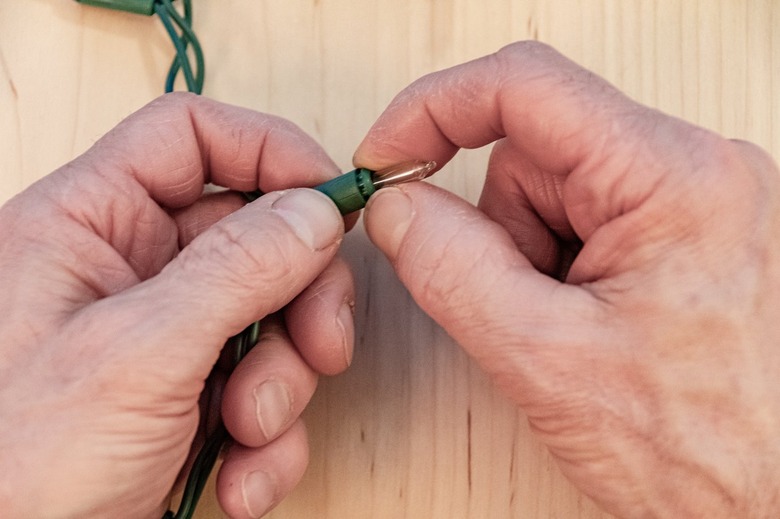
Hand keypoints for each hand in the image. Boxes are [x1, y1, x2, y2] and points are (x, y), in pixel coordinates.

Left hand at [0, 94, 354, 518]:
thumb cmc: (15, 469)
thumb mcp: (136, 354)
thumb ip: (235, 270)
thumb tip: (314, 211)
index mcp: (91, 225)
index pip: (192, 138)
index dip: (270, 151)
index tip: (332, 200)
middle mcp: (134, 272)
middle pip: (257, 234)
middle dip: (301, 297)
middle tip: (321, 344)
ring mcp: (168, 337)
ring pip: (273, 319)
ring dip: (284, 383)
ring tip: (248, 432)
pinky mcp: (192, 396)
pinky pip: (264, 388)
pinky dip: (270, 438)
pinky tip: (241, 476)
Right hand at [356, 41, 779, 517]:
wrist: (773, 502)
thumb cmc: (705, 449)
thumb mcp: (545, 357)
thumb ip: (452, 269)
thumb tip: (395, 207)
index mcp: (672, 177)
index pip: (523, 86)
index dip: (433, 111)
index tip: (384, 156)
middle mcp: (690, 170)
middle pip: (531, 152)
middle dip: (499, 230)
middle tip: (521, 305)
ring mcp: (686, 201)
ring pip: (548, 191)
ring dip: (528, 258)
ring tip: (566, 326)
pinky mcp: (676, 232)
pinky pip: (577, 222)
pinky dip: (555, 272)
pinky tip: (587, 324)